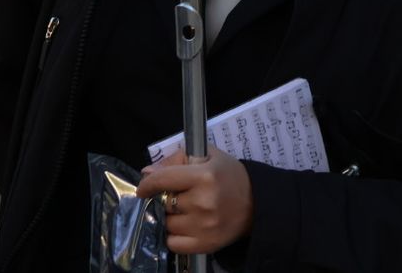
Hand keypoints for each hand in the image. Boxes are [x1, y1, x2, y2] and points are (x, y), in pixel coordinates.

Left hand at [138, 149, 254, 254]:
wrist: (258, 204)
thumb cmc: (230, 177)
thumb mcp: (209, 157)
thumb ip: (177, 160)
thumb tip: (147, 173)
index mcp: (204, 176)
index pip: (162, 180)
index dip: (148, 184)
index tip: (143, 188)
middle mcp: (203, 202)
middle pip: (164, 203)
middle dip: (166, 199)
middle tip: (177, 196)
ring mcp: (203, 226)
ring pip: (167, 223)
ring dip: (170, 218)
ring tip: (185, 211)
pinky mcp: (205, 244)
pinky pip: (173, 243)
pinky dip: (174, 236)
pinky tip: (185, 226)